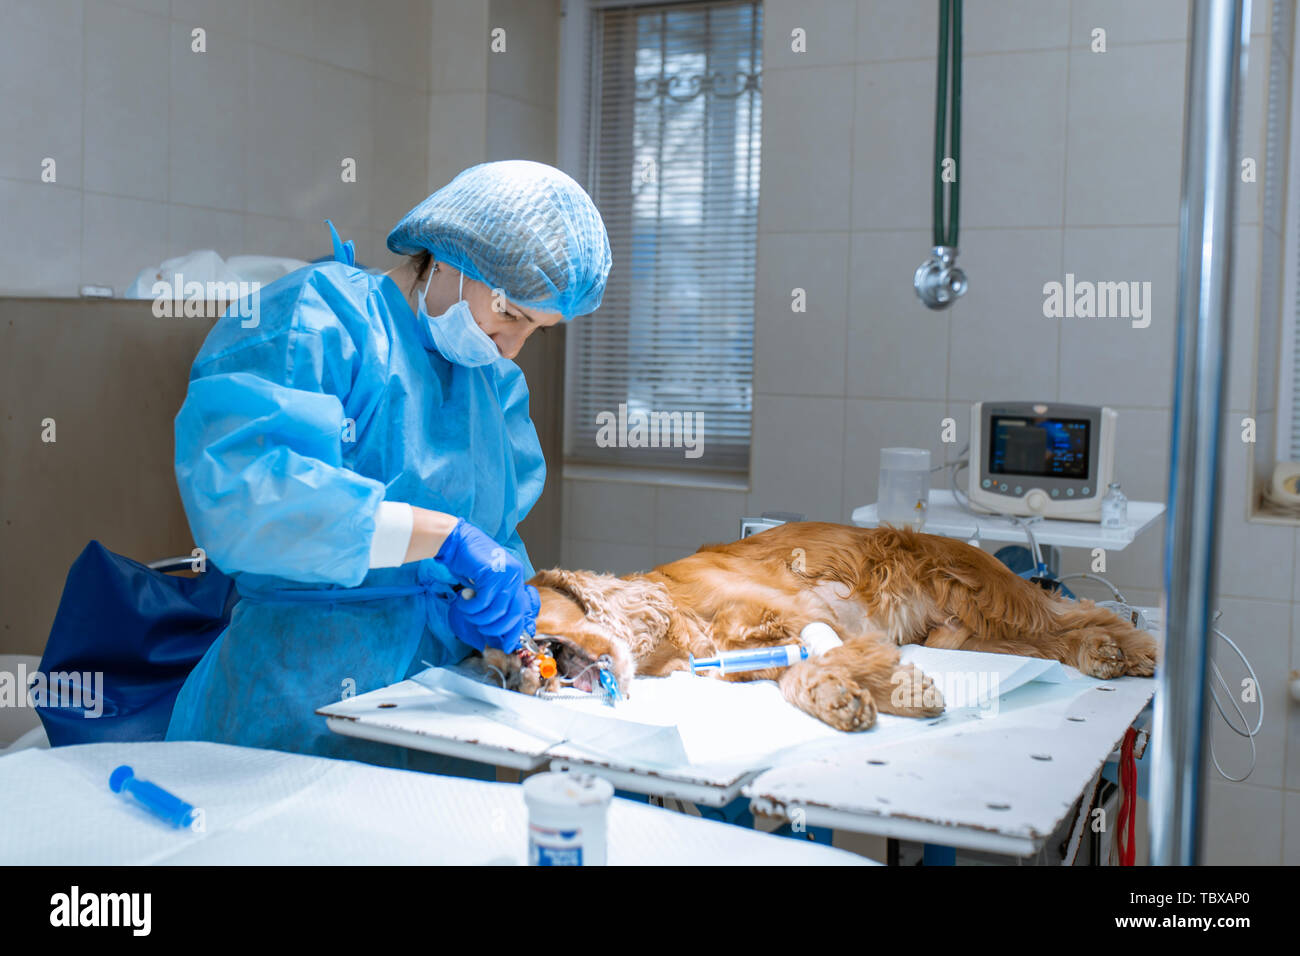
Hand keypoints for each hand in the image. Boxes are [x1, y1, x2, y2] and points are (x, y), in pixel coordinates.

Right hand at [436, 518, 537, 651]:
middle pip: (513, 615)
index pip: (521, 612)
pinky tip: (463, 599)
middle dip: (495, 628)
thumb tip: (495, 632)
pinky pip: (483, 602)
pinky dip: (470, 606)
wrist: (456, 541)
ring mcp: (506, 574)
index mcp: (516, 580)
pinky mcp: (492, 573)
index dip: (514, 632)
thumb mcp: (486, 585)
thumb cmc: (468, 564)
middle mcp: (515, 576)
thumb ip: (493, 602)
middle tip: (479, 626)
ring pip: (497, 611)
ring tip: (466, 609)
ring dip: (478, 617)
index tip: (505, 645)